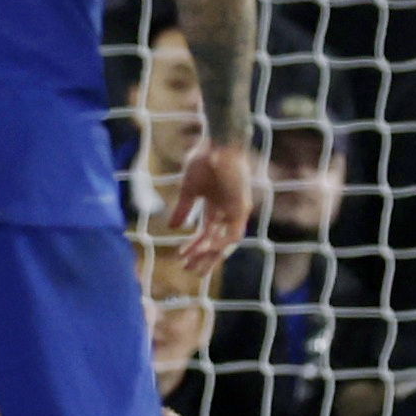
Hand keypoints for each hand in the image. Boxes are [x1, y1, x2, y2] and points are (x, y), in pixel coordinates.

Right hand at [169, 135, 259, 280]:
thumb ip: (183, 209)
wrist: (217, 144)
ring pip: (225, 241)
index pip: (206, 233)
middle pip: (217, 242)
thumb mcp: (188, 190)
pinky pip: (233, 233)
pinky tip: (204, 247)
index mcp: (215, 206)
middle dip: (204, 257)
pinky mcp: (242, 207)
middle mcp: (227, 211)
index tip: (179, 258)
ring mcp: (236, 210)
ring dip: (210, 253)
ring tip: (193, 261)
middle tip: (190, 271)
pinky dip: (220, 242)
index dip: (193, 247)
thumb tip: (173, 228)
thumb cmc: (203, 161)